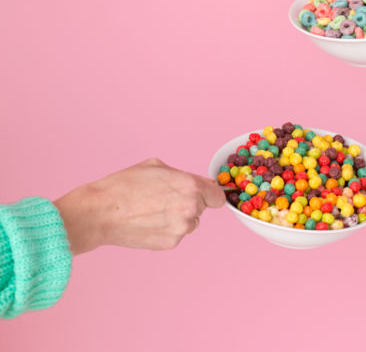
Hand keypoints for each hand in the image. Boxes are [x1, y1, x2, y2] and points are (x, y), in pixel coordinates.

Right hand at [54, 158, 224, 254]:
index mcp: (190, 187)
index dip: (210, 194)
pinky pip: (175, 234)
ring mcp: (180, 229)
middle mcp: (190, 209)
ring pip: (189, 222)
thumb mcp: (157, 167)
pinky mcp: (169, 244)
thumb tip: (198, 184)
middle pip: (202, 208)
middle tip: (165, 198)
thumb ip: (182, 176)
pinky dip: (166, 229)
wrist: (101, 212)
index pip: (217, 196)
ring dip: (178, 217)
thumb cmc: (125, 185)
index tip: (203, 194)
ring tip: (152, 210)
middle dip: (189, 203)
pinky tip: (148, 221)